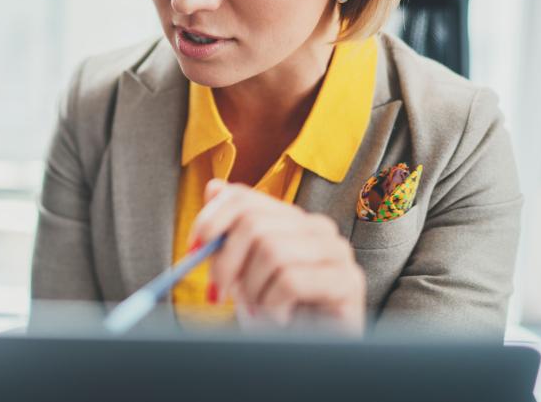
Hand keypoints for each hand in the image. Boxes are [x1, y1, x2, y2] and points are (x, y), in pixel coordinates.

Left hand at [189, 179, 365, 334]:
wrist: (307, 353)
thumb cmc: (275, 312)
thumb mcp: (242, 271)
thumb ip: (229, 233)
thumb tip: (213, 188)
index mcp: (290, 219)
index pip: (243, 196)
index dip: (211, 219)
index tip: (193, 249)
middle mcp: (316, 227)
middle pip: (253, 223)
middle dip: (226, 262)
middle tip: (219, 293)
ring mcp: (336, 252)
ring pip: (272, 251)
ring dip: (253, 290)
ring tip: (260, 310)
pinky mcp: (347, 281)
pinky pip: (291, 280)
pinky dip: (273, 305)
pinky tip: (280, 318)